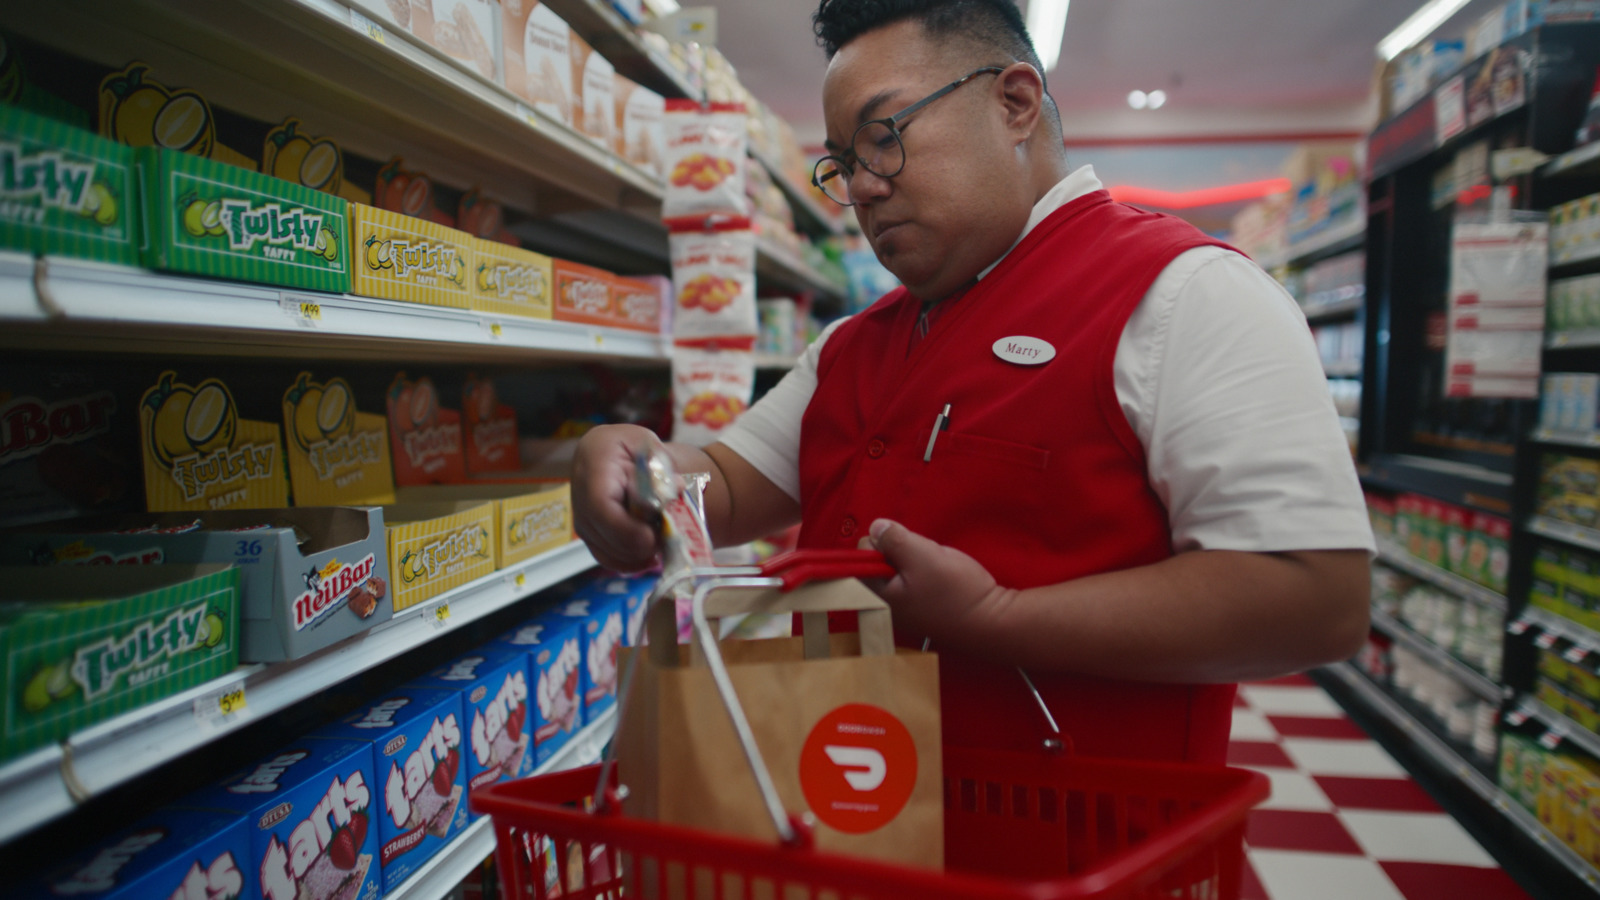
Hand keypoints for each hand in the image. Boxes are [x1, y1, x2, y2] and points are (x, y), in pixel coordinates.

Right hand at [571, 424, 663, 571]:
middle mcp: (579, 496)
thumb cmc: (633, 448)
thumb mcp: (651, 447)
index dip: (626, 528)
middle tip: (666, 536)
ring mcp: (581, 518)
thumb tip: (678, 487)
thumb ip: (663, 468)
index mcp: (594, 466)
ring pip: (607, 551)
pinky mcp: (588, 534)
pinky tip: (650, 554)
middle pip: (604, 535)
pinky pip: (606, 557)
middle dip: (639, 544)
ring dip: (637, 553)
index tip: (653, 536)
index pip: (600, 506)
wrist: (612, 452)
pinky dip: (631, 562)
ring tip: (660, 537)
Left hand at [863, 519, 1015, 646]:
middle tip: (924, 561)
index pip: (862, 553)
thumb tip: (874, 526)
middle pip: (879, 560)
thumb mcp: (922, 555)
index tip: (908, 550)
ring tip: (935, 571)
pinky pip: (911, 580)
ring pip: (898, 568)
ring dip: (914, 562)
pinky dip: (923, 574)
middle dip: (901, 552)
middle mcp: (881, 604)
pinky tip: (939, 580)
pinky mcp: (917, 609)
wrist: (990, 622)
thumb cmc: (955, 591)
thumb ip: (894, 539)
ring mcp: (900, 609)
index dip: (885, 542)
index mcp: (875, 594)